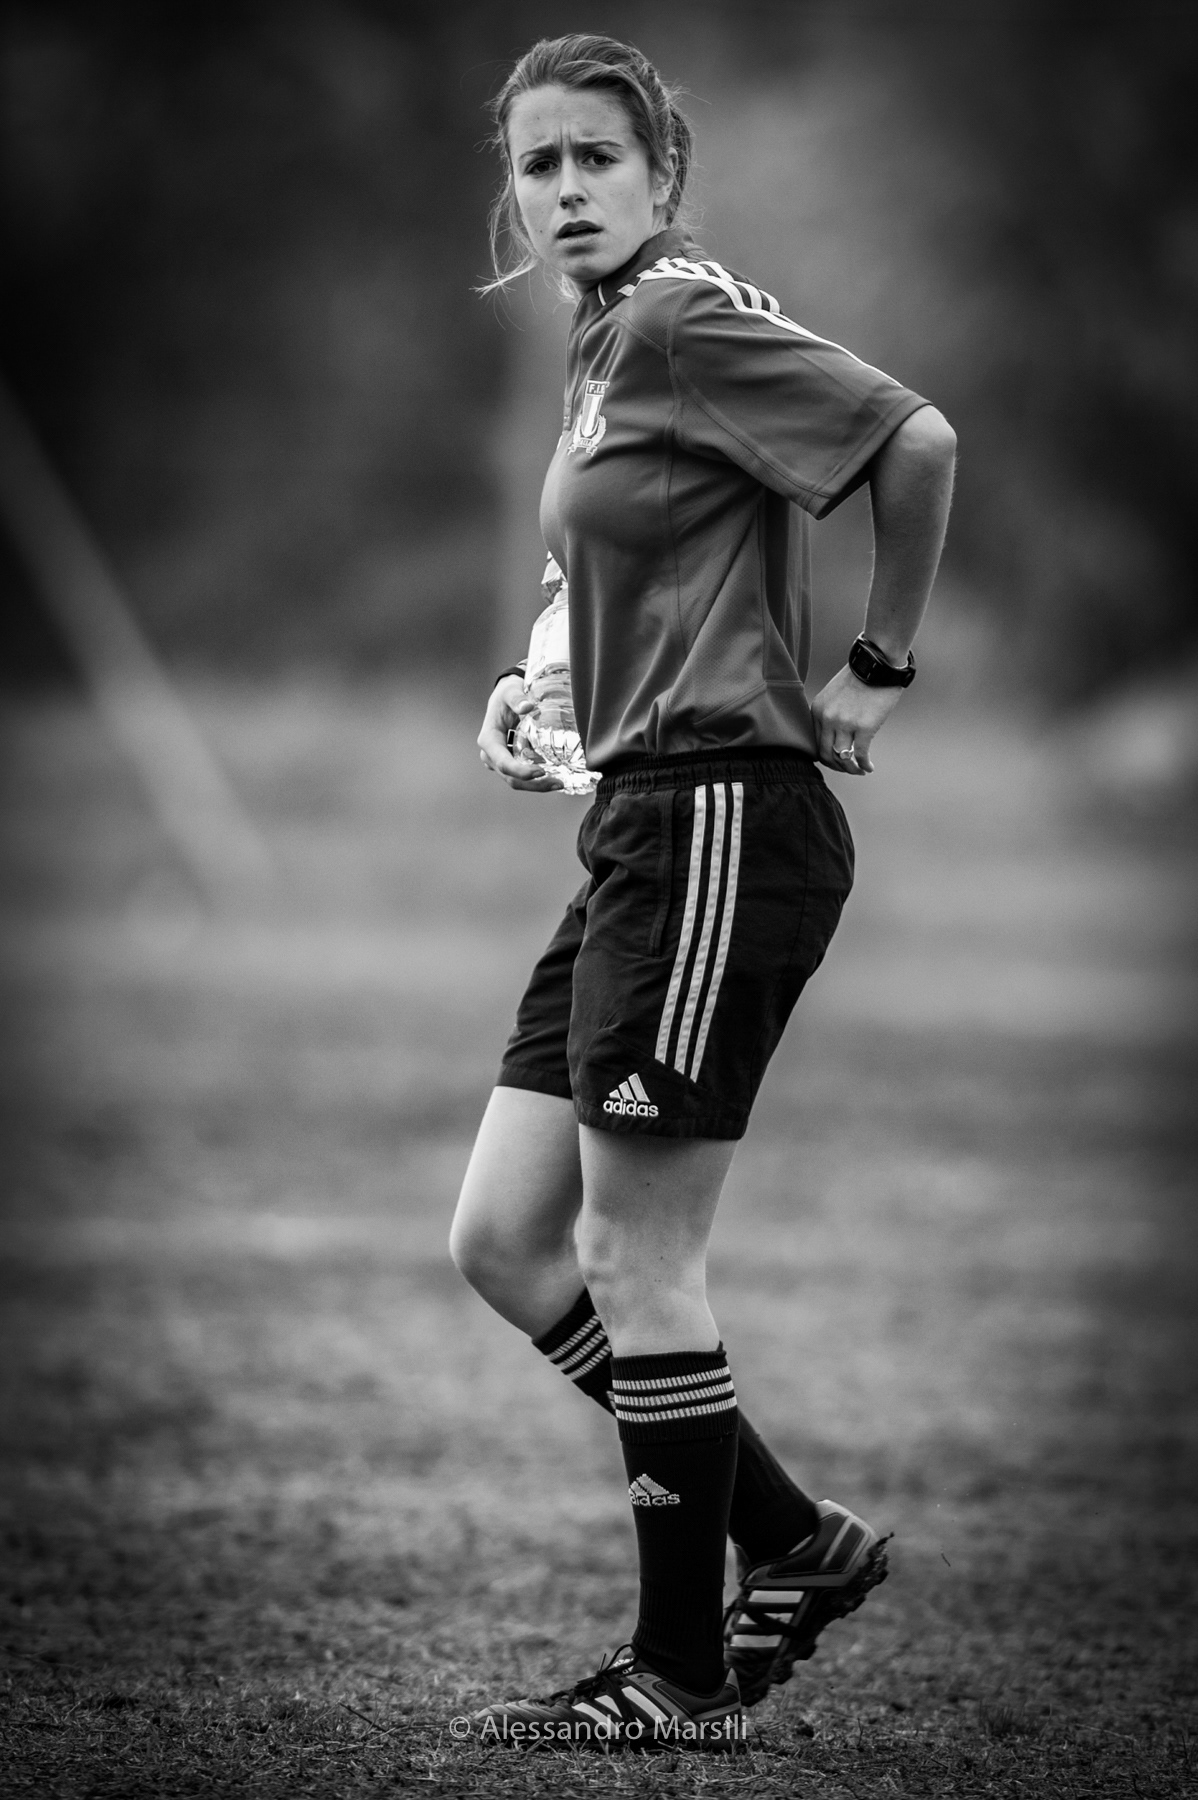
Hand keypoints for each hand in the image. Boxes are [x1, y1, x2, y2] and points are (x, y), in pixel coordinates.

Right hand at [477, 676, 562, 791]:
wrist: (507, 696)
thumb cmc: (507, 694)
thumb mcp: (510, 691)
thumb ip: (517, 698)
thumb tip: (527, 707)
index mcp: (488, 740)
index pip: (503, 763)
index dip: (521, 771)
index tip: (541, 771)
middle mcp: (491, 754)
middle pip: (511, 778)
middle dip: (534, 784)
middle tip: (558, 783)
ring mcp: (500, 760)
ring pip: (516, 781)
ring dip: (537, 785)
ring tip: (559, 783)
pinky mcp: (510, 761)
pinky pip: (522, 775)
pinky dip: (538, 779)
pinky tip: (556, 776)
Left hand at [810, 665, 904, 774]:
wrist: (877, 664)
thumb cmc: (859, 678)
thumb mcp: (833, 694)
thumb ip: (829, 714)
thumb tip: (835, 738)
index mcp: (818, 710)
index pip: (816, 744)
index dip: (826, 757)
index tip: (836, 761)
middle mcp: (828, 718)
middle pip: (826, 754)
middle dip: (837, 767)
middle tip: (848, 769)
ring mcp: (845, 723)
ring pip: (842, 758)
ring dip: (851, 769)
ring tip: (859, 771)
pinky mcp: (864, 727)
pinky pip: (860, 755)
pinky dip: (864, 765)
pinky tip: (869, 767)